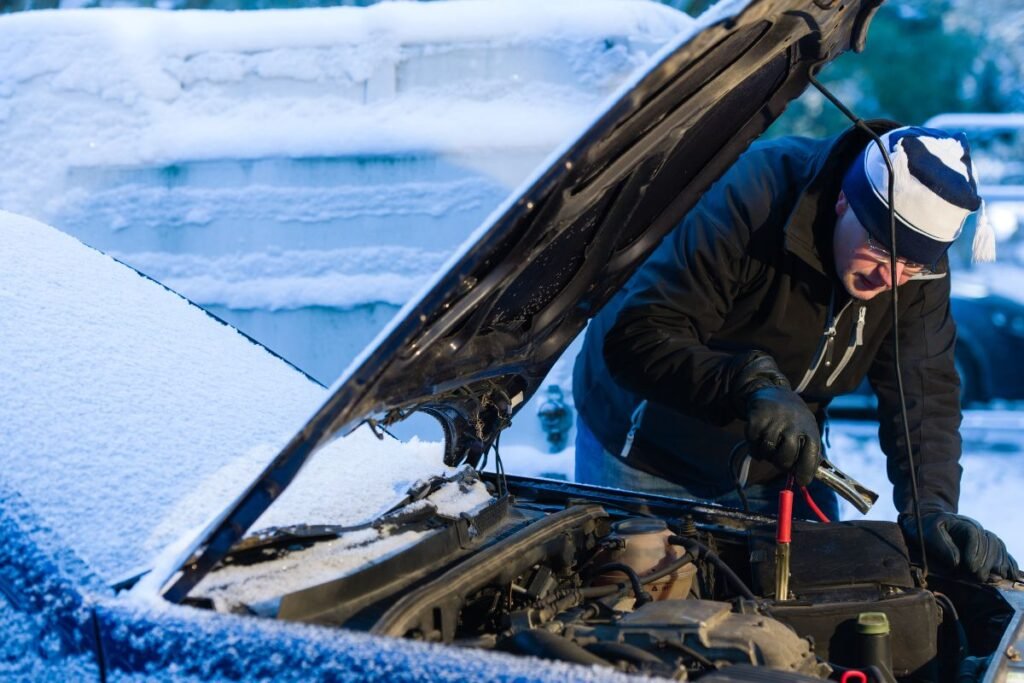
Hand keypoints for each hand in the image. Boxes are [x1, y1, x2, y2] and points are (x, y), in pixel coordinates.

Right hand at [744, 386, 821, 486]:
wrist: (773, 393)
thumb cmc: (793, 420)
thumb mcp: (805, 430)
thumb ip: (806, 453)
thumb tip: (804, 480)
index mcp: (809, 429)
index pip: (810, 456)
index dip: (805, 472)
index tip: (802, 481)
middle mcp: (793, 425)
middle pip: (786, 458)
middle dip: (782, 464)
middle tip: (779, 460)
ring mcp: (774, 421)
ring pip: (767, 452)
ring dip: (766, 454)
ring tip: (770, 445)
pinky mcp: (757, 419)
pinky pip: (753, 444)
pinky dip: (754, 446)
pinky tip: (759, 438)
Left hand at [900, 512, 1019, 581]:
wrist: (927, 525)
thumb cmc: (927, 529)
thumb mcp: (928, 534)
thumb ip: (941, 546)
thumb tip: (956, 562)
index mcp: (962, 523)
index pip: (974, 535)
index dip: (975, 552)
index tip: (970, 568)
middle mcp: (977, 529)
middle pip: (990, 542)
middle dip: (986, 562)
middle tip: (979, 577)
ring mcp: (983, 537)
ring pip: (999, 547)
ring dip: (997, 563)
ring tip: (990, 578)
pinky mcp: (986, 547)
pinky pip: (1002, 552)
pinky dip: (1006, 562)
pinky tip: (1008, 573)